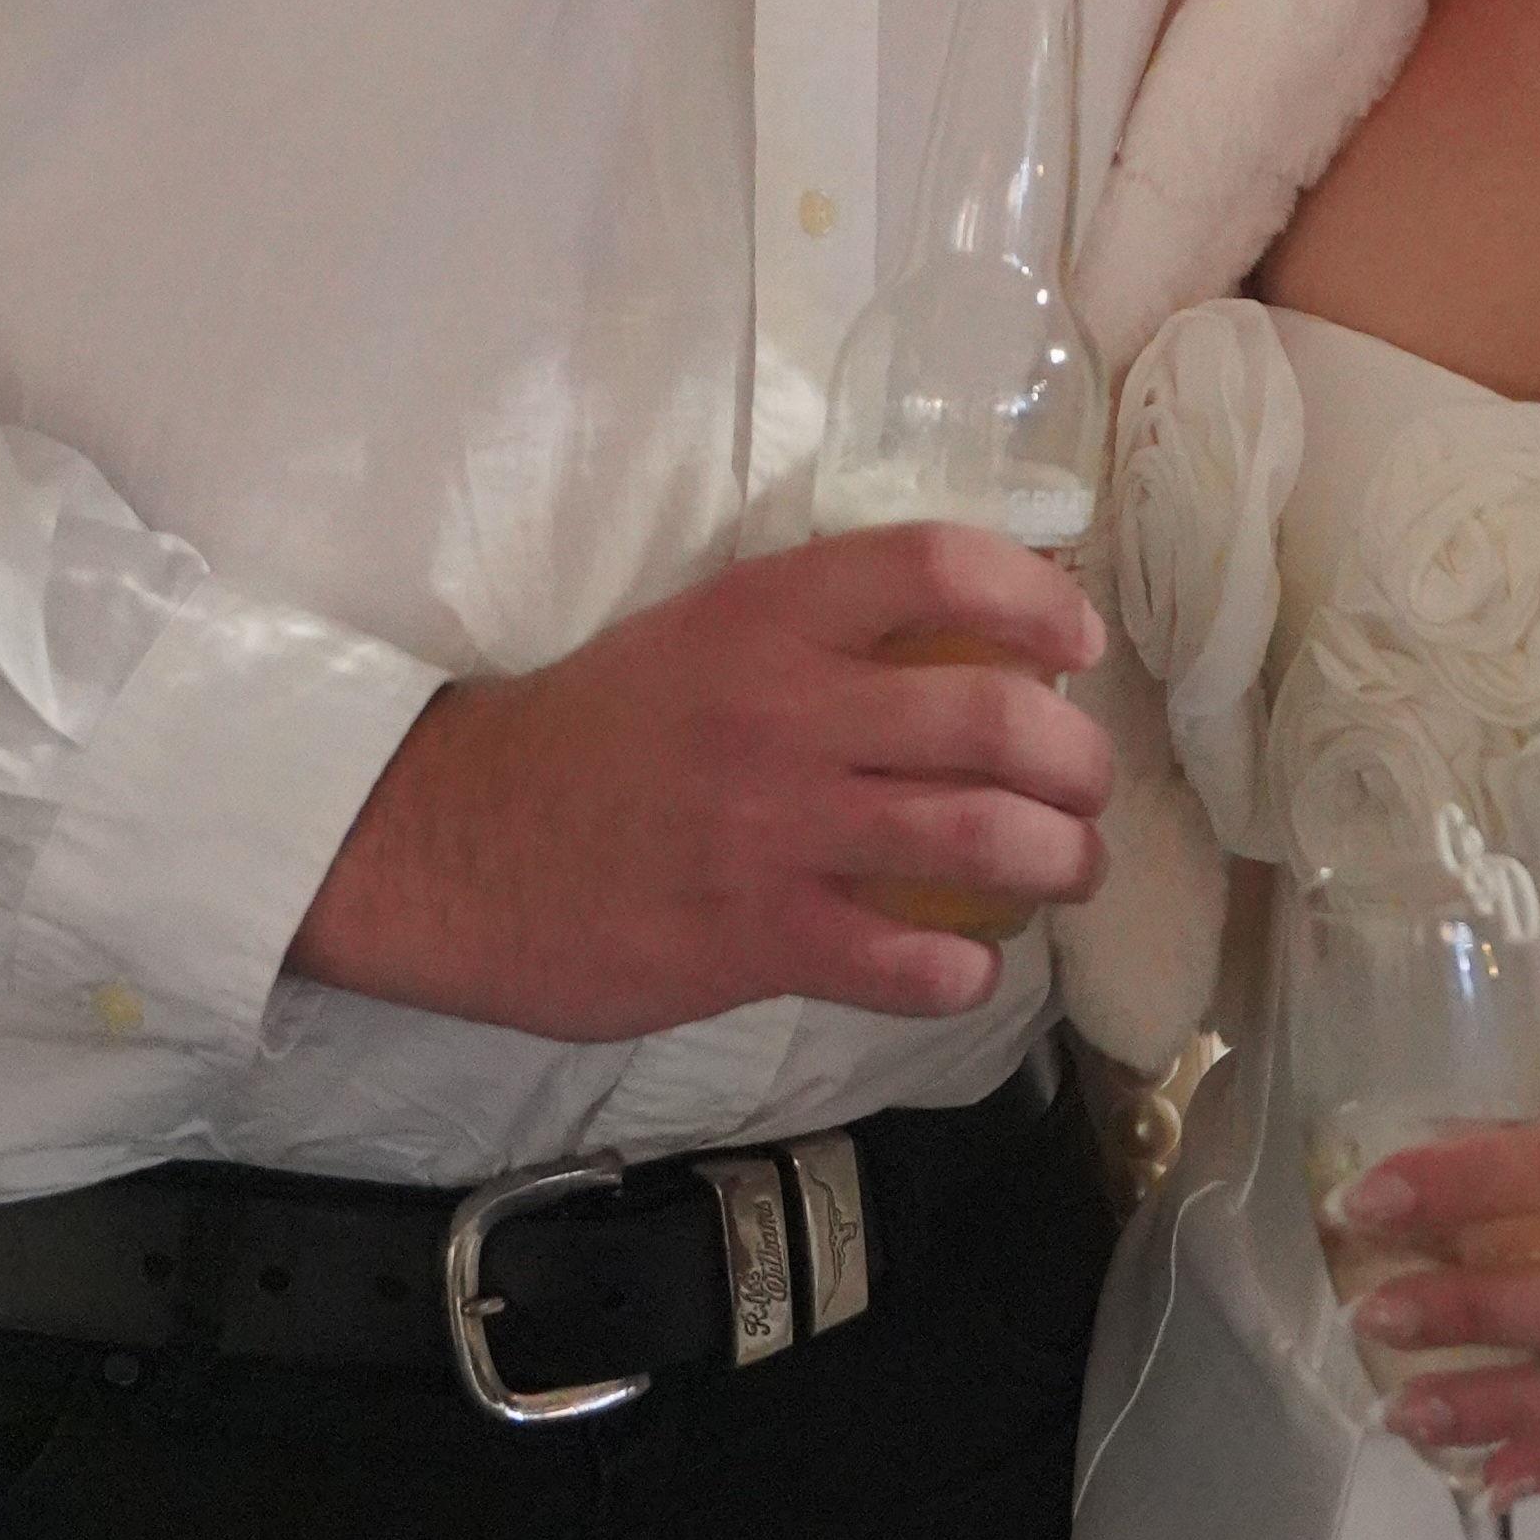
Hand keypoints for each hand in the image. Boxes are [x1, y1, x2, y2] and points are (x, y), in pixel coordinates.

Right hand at [286, 526, 1110, 1038]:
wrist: (451, 842)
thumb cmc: (589, 736)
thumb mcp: (698, 637)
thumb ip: (815, 634)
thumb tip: (964, 642)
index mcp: (768, 614)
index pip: (938, 566)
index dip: (1037, 597)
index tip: (1076, 641)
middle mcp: (785, 709)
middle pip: (994, 717)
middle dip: (1079, 760)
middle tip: (1087, 788)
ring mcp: (773, 828)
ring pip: (978, 838)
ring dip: (1058, 861)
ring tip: (1068, 871)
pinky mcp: (752, 937)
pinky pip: (906, 960)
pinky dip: (966, 972)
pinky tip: (970, 969)